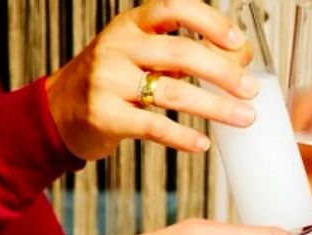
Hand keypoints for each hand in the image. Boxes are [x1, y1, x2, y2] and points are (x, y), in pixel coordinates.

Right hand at [46, 0, 257, 159]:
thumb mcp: (143, 55)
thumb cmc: (114, 81)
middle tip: (251, 91)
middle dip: (222, 72)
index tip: (238, 43)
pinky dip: (182, 137)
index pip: (173, 7)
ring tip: (244, 118)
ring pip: (172, 92)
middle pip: (180, 52)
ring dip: (215, 107)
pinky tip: (203, 144)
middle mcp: (119, 46)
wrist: (61, 110)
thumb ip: (186, 53)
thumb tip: (242, 58)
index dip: (209, 21)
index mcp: (132, 25)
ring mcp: (109, 80)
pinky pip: (153, 126)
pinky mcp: (105, 115)